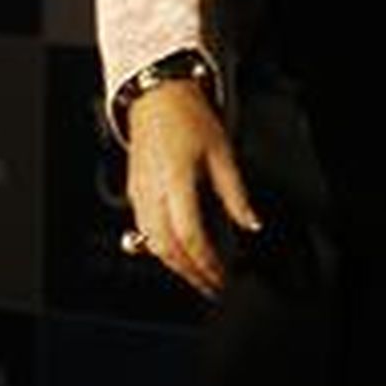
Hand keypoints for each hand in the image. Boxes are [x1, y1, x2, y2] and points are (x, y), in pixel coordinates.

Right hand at [123, 80, 259, 298]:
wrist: (159, 98)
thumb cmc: (191, 120)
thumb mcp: (223, 152)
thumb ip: (235, 193)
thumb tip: (252, 224)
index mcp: (176, 182)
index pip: (190, 236)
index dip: (206, 263)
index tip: (223, 277)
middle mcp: (152, 193)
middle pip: (167, 250)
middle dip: (191, 274)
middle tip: (213, 287)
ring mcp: (139, 196)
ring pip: (153, 245)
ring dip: (176, 266)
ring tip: (200, 275)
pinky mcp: (134, 194)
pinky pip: (145, 231)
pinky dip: (163, 249)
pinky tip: (181, 252)